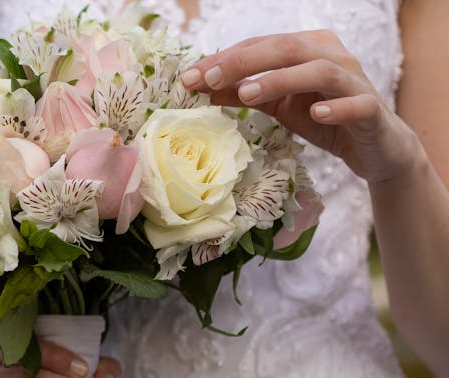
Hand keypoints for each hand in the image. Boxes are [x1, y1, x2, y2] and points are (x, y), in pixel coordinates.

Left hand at [181, 29, 423, 184]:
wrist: (373, 147)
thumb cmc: (324, 118)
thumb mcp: (278, 106)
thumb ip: (244, 94)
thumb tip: (204, 88)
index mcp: (309, 48)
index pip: (262, 45)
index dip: (225, 59)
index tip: (189, 77)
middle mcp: (333, 56)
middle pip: (287, 48)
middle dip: (245, 61)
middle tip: (210, 79)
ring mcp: (355, 81)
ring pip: (320, 70)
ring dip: (281, 80)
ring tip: (248, 94)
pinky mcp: (371, 109)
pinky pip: (356, 103)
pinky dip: (335, 107)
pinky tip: (314, 116)